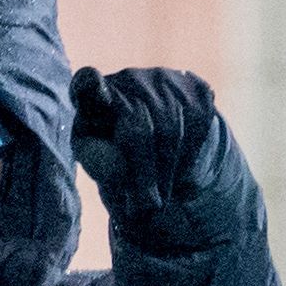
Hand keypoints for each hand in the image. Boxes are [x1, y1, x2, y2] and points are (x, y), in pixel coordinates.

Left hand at [69, 65, 225, 221]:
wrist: (157, 133)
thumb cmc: (115, 150)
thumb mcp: (99, 160)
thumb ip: (100, 165)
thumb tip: (115, 175)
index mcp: (94, 95)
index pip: (89, 84)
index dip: (91, 85)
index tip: (90, 85)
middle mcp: (128, 79)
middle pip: (139, 128)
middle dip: (144, 174)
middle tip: (147, 207)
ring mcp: (163, 79)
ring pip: (171, 132)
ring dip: (166, 173)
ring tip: (159, 199)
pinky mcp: (193, 88)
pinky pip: (197, 127)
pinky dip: (188, 157)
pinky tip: (176, 171)